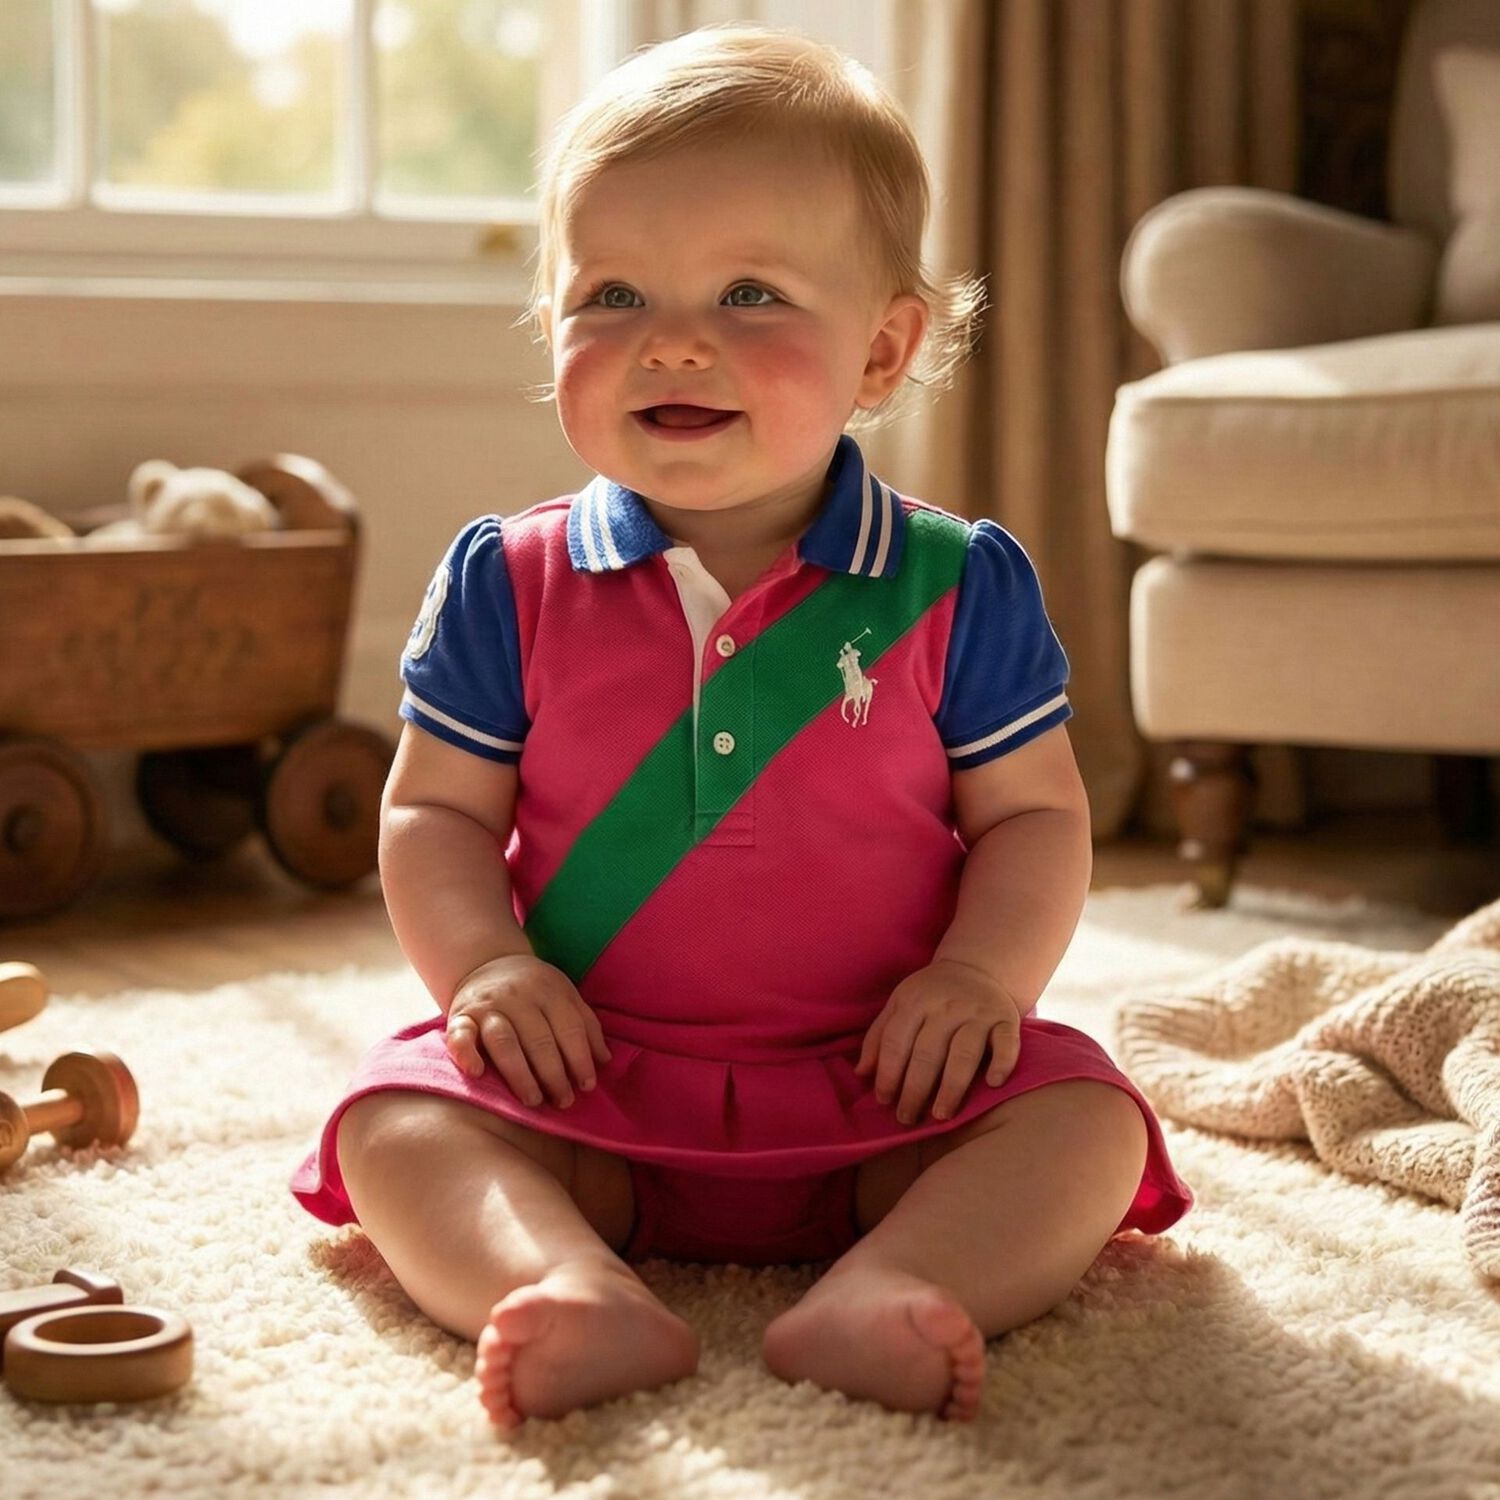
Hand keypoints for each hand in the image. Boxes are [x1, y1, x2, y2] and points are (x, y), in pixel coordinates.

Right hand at [445, 954, 611, 1107]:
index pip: (569, 1027)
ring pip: (504, 1040)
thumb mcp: (564, 995)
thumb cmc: (533, 990)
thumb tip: (605, 1061)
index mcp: (549, 991)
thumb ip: (585, 1025)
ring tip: (533, 1100)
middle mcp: (518, 997)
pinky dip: (466, 1053)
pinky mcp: (460, 1015)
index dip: (580, 1058)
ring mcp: (488, 1006)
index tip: (587, 1086)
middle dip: (554, 1074)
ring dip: (520, 1073)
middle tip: (563, 1101)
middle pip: (539, 1038)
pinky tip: (477, 1073)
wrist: (486, 962)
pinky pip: (460, 1035)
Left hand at [854, 959, 1022, 1125]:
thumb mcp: (900, 1004)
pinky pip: (1007, 1043)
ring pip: (964, 1054)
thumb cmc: (931, 995)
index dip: (887, 1073)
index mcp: (915, 1001)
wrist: (976, 967)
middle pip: (927, 1054)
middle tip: (907, 1118)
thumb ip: (879, 1036)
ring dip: (951, 1088)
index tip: (884, 1101)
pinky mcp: (1007, 1018)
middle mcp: (946, 1006)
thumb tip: (861, 1073)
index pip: (896, 1042)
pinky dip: (1002, 1063)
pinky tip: (992, 1084)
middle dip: (914, 1090)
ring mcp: (978, 1012)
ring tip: (940, 1115)